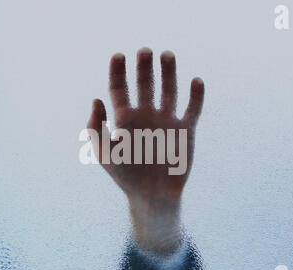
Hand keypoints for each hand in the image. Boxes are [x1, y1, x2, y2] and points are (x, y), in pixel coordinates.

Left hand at [87, 48, 204, 255]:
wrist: (153, 196)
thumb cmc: (126, 177)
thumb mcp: (104, 153)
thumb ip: (96, 127)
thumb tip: (97, 98)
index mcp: (124, 119)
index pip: (119, 89)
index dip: (117, 71)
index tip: (118, 55)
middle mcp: (146, 115)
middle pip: (144, 84)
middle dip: (144, 67)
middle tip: (145, 51)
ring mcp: (166, 120)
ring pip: (169, 90)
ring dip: (169, 73)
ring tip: (167, 55)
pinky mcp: (185, 130)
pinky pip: (192, 108)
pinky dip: (196, 95)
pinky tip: (196, 81)